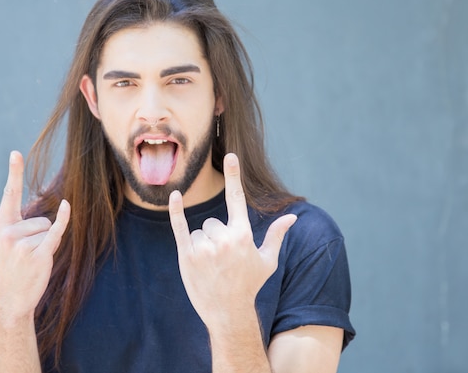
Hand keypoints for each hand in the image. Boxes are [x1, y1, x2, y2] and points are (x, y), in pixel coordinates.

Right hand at [0, 151, 69, 321]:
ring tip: (33, 258)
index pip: (9, 193)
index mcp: (0, 225)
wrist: (13, 296)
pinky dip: (63, 219)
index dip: (14, 172)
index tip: (16, 152)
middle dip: (39, 234)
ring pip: (48, 228)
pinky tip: (68, 205)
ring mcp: (23, 244)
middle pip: (40, 218)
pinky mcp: (40, 254)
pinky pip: (56, 231)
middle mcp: (9, 232)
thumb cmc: (3, 266)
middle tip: (27, 253)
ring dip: (46, 243)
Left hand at [168, 153, 296, 325]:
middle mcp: (223, 239)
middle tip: (222, 261)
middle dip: (216, 238)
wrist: (228, 312)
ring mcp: (204, 248)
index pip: (236, 198)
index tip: (230, 155)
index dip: (234, 176)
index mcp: (243, 235)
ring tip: (211, 266)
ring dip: (203, 245)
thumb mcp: (267, 261)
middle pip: (212, 222)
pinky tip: (175, 195)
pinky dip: (176, 211)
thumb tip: (292, 217)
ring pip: (198, 231)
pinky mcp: (187, 256)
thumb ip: (276, 235)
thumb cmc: (249, 285)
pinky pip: (180, 227)